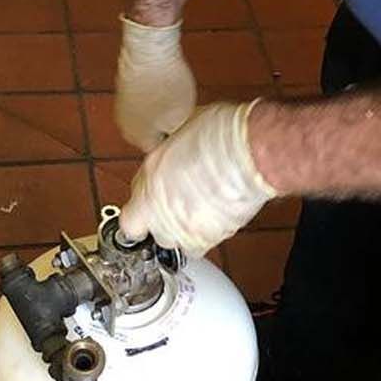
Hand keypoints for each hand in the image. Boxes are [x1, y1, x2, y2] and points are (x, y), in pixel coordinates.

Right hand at [114, 17, 197, 151]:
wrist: (150, 51)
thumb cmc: (167, 86)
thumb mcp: (181, 118)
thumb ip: (177, 134)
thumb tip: (177, 140)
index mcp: (138, 139)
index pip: (160, 151)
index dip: (177, 143)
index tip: (190, 133)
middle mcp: (125, 126)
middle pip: (152, 136)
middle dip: (168, 128)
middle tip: (186, 117)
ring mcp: (123, 107)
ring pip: (148, 118)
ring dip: (162, 113)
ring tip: (177, 100)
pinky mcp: (125, 90)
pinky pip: (144, 102)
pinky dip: (155, 98)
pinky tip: (167, 87)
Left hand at [119, 101, 277, 257]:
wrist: (251, 152)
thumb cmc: (217, 137)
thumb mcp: (175, 138)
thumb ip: (163, 161)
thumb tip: (166, 161)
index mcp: (148, 192)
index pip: (129, 224)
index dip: (138, 216)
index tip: (144, 208)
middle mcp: (166, 217)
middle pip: (157, 235)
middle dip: (165, 221)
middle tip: (178, 200)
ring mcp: (192, 230)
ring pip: (182, 243)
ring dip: (187, 229)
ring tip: (200, 205)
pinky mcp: (217, 236)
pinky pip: (207, 241)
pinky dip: (210, 231)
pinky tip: (217, 210)